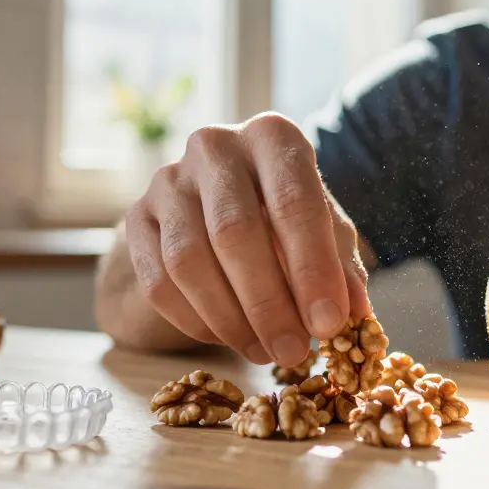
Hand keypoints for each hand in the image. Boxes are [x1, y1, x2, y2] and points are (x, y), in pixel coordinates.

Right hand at [123, 112, 370, 366]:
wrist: (220, 201)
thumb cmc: (286, 213)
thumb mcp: (325, 229)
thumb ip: (341, 267)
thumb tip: (352, 314)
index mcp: (271, 136)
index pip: (293, 201)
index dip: (312, 269)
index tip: (329, 324)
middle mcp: (214, 146)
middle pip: (234, 231)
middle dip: (268, 303)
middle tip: (294, 352)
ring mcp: (167, 180)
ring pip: (189, 260)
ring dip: (230, 319)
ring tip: (263, 352)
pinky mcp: (136, 216)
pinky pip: (158, 281)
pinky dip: (194, 321)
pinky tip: (225, 339)